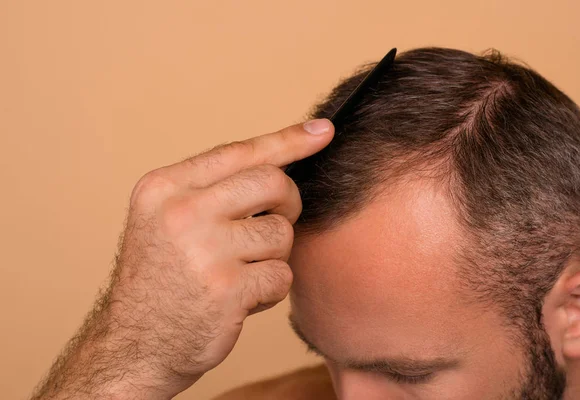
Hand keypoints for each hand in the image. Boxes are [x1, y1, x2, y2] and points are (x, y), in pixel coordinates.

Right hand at [30, 119, 334, 399]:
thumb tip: (282, 162)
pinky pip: (282, 275)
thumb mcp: (167, 218)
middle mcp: (181, 212)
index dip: (288, 141)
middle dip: (287, 204)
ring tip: (242, 271)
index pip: (239, 152)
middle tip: (275, 224)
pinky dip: (270, 289)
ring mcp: (204, 251)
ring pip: (282, 233)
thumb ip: (212, 189)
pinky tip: (241, 298)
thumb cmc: (163, 277)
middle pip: (273, 184)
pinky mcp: (227, 290)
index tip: (324, 131)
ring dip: (274, 256)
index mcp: (165, 187)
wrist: (136, 344)